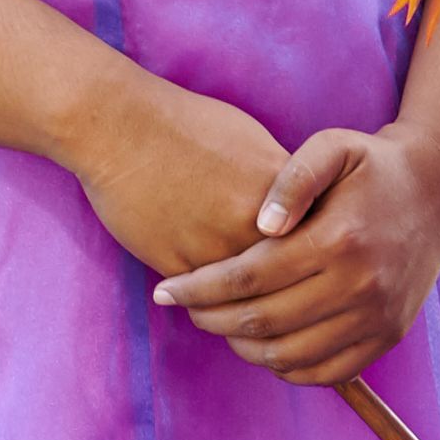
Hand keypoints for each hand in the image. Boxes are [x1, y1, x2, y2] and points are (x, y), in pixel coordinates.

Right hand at [61, 77, 297, 290]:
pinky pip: (204, 300)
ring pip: (245, 298)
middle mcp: (254, 225)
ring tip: (249, 313)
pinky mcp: (178, 266)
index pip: (317, 242)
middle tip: (290, 302)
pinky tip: (210, 303)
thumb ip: (282, 184)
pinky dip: (209, 303)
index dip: (315, 257)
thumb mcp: (252, 143)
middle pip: (286, 276)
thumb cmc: (188, 126)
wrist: (122, 127)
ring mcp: (215, 248)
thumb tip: (305, 210)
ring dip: (247, 306)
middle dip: (289, 290)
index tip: (315, 268)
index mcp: (280, 193)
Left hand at [150, 116, 439, 386]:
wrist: (439, 189)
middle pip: (262, 321)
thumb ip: (292, 179)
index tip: (162, 290)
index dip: (197, 288)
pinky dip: (287, 368)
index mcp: (339, 238)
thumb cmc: (372, 165)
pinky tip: (264, 345)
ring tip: (220, 324)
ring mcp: (379, 316)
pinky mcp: (389, 334)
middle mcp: (362, 284)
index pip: (248, 277)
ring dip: (242, 346)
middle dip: (209, 318)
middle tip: (184, 307)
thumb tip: (261, 224)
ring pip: (289, 355)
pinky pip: (328, 372)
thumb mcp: (333, 146)